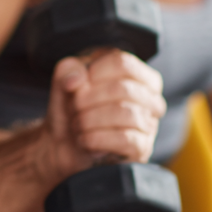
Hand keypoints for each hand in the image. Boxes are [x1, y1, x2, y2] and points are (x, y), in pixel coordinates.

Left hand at [39, 49, 166, 186]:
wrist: (63, 142)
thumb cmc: (72, 106)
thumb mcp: (64, 80)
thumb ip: (68, 70)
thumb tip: (77, 79)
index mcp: (135, 73)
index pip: (123, 63)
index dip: (95, 72)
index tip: (78, 84)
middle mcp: (148, 97)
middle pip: (123, 88)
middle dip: (88, 99)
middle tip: (73, 107)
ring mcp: (148, 124)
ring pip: (125, 114)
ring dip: (90, 119)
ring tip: (77, 124)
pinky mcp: (141, 148)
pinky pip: (126, 139)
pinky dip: (97, 139)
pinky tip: (85, 139)